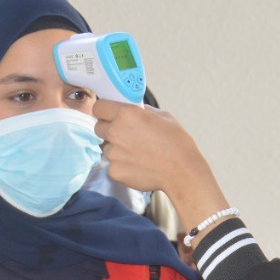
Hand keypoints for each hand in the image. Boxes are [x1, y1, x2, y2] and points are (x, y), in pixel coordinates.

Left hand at [93, 101, 231, 245]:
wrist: (182, 172)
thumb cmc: (176, 143)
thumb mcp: (163, 116)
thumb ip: (142, 111)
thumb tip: (134, 110)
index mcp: (126, 114)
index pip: (98, 107)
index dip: (103, 111)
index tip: (108, 114)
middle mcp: (115, 132)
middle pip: (98, 128)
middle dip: (109, 130)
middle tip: (126, 135)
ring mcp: (113, 153)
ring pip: (106, 148)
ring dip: (116, 149)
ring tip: (137, 153)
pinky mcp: (114, 171)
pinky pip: (112, 165)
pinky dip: (122, 166)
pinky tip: (138, 165)